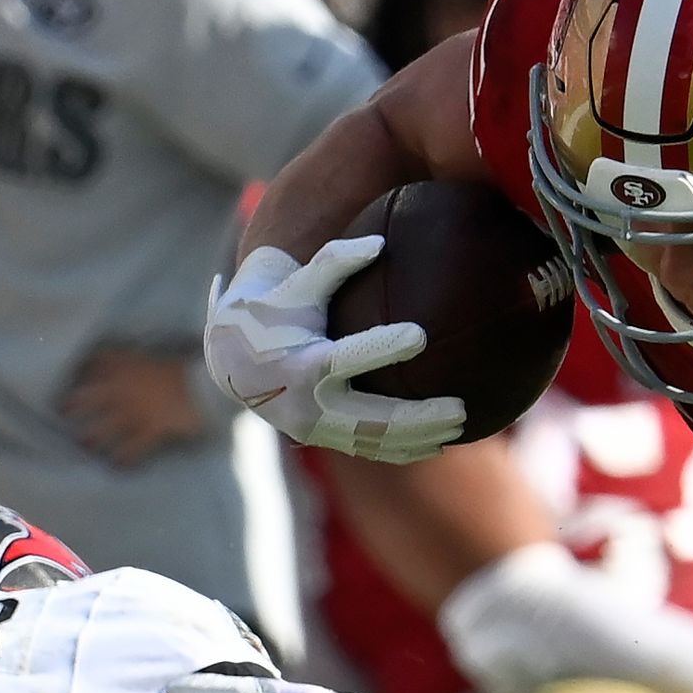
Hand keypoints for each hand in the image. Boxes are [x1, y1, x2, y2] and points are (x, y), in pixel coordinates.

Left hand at [60, 347, 210, 468]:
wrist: (210, 382)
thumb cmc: (183, 369)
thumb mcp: (152, 357)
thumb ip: (130, 360)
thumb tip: (113, 363)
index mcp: (124, 365)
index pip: (90, 366)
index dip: (76, 375)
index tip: (67, 382)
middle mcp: (123, 389)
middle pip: (85, 400)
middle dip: (71, 409)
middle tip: (63, 416)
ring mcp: (135, 412)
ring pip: (101, 430)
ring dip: (90, 439)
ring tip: (84, 445)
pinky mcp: (151, 431)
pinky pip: (130, 451)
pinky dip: (122, 460)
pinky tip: (117, 465)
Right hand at [205, 237, 467, 462]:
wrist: (229, 358)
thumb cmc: (272, 309)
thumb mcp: (296, 283)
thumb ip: (335, 261)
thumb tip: (380, 242)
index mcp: (298, 363)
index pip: (345, 358)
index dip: (382, 347)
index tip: (421, 334)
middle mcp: (305, 404)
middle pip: (369, 418)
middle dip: (417, 417)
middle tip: (461, 408)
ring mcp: (313, 428)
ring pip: (374, 442)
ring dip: (419, 438)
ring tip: (462, 427)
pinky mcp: (320, 439)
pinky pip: (366, 450)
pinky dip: (401, 449)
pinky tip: (438, 444)